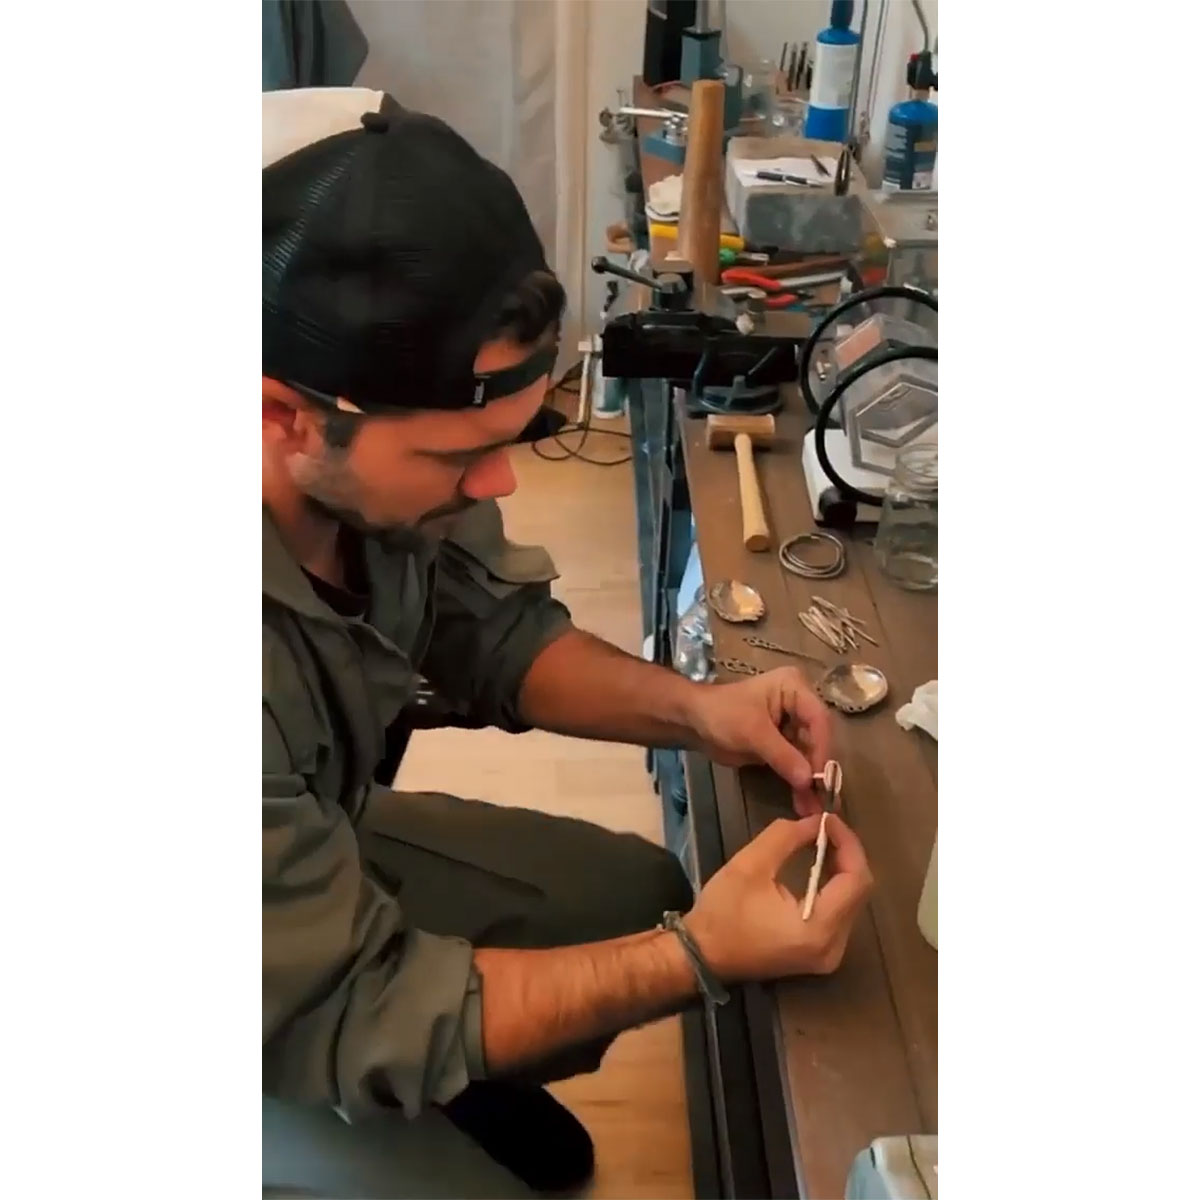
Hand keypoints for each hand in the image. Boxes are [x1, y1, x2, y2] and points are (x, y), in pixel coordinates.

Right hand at [684, 815, 872, 982]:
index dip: (848, 844)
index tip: (829, 820)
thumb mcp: (750, 865)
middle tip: (825, 827)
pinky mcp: (820, 957)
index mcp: (818, 929)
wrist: (701, 956)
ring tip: (823, 842)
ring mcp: (829, 957)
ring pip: (851, 903)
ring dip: (841, 870)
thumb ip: (786, 837)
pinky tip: (819, 868)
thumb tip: (816, 823)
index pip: (856, 881)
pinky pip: (839, 915)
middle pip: (858, 892)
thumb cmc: (723, 913)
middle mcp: (833, 948)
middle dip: (846, 854)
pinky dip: (833, 888)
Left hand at [685, 667, 833, 813]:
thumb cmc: (722, 714)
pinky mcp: (783, 743)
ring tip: (815, 808)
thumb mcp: (753, 732)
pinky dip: (798, 782)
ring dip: (810, 781)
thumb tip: (809, 780)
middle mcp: (799, 703)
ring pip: (809, 755)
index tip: (822, 777)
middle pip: (817, 738)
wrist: (694, 722)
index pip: (818, 718)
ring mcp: (792, 724)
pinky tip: (803, 803)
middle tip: (824, 798)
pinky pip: (796, 763)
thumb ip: (783, 755)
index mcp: (794, 687)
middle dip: (818, 769)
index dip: (822, 748)